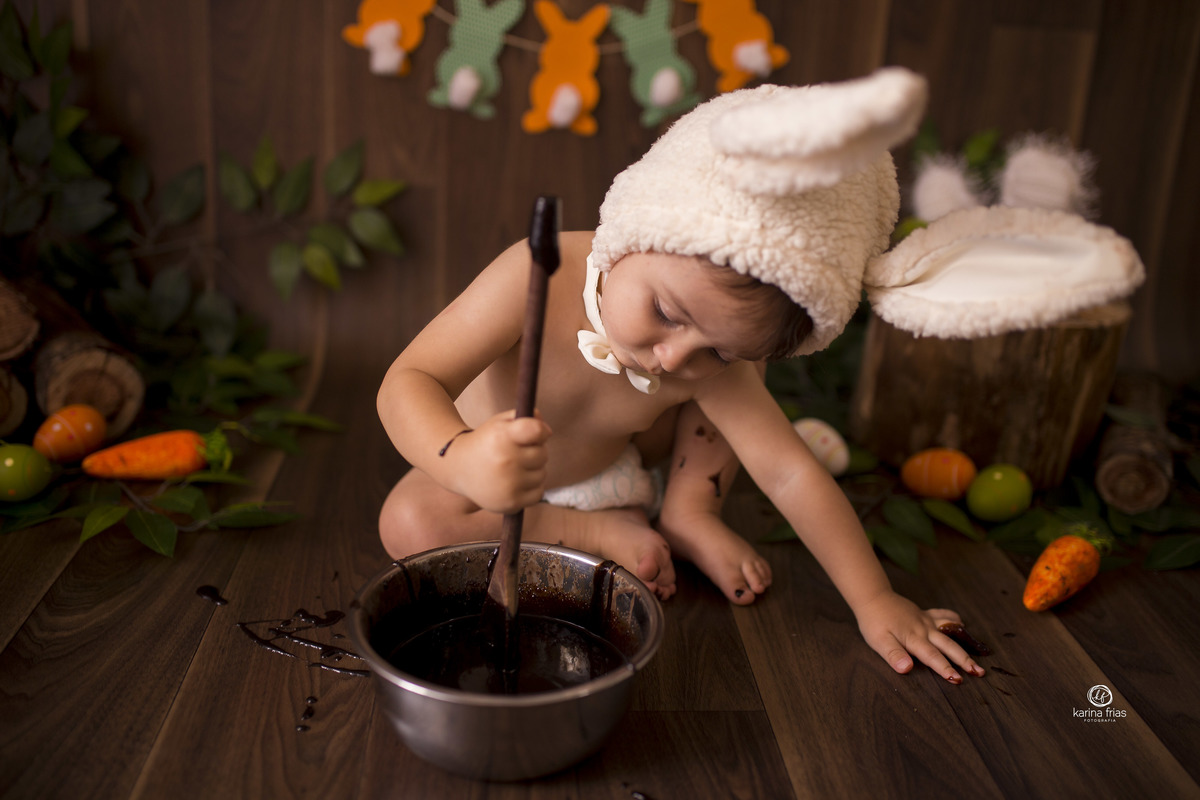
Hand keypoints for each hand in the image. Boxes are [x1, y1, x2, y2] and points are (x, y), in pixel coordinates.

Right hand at [448, 409, 550, 513]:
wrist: (458, 467)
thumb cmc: (485, 442)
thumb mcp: (499, 423)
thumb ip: (525, 419)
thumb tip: (546, 431)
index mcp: (502, 436)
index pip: (536, 430)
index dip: (541, 431)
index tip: (535, 433)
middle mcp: (505, 460)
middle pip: (542, 454)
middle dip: (534, 451)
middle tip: (516, 452)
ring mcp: (508, 484)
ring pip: (542, 474)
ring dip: (533, 470)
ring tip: (513, 468)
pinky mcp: (511, 502)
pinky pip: (538, 492)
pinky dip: (531, 488)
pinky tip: (516, 482)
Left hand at [854, 591, 984, 683]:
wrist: (873, 597)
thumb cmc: (874, 621)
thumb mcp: (878, 641)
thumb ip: (893, 654)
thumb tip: (907, 669)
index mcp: (913, 638)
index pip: (932, 657)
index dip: (946, 669)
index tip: (959, 680)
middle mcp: (924, 628)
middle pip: (948, 646)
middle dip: (964, 660)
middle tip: (980, 672)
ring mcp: (926, 619)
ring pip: (950, 632)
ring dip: (965, 643)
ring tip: (980, 652)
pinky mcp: (925, 613)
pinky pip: (944, 615)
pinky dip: (954, 619)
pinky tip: (962, 624)